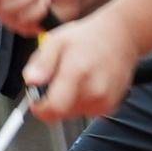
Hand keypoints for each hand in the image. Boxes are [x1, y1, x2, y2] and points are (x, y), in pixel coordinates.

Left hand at [21, 10, 136, 122]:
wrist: (120, 36)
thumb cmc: (87, 38)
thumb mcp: (56, 41)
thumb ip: (41, 62)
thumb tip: (31, 80)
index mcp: (77, 73)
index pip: (55, 108)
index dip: (40, 108)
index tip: (36, 100)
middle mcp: (94, 91)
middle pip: (61, 113)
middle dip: (53, 101)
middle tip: (57, 80)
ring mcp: (105, 100)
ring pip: (73, 114)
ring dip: (67, 102)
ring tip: (73, 79)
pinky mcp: (111, 106)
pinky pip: (86, 112)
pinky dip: (81, 102)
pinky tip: (86, 84)